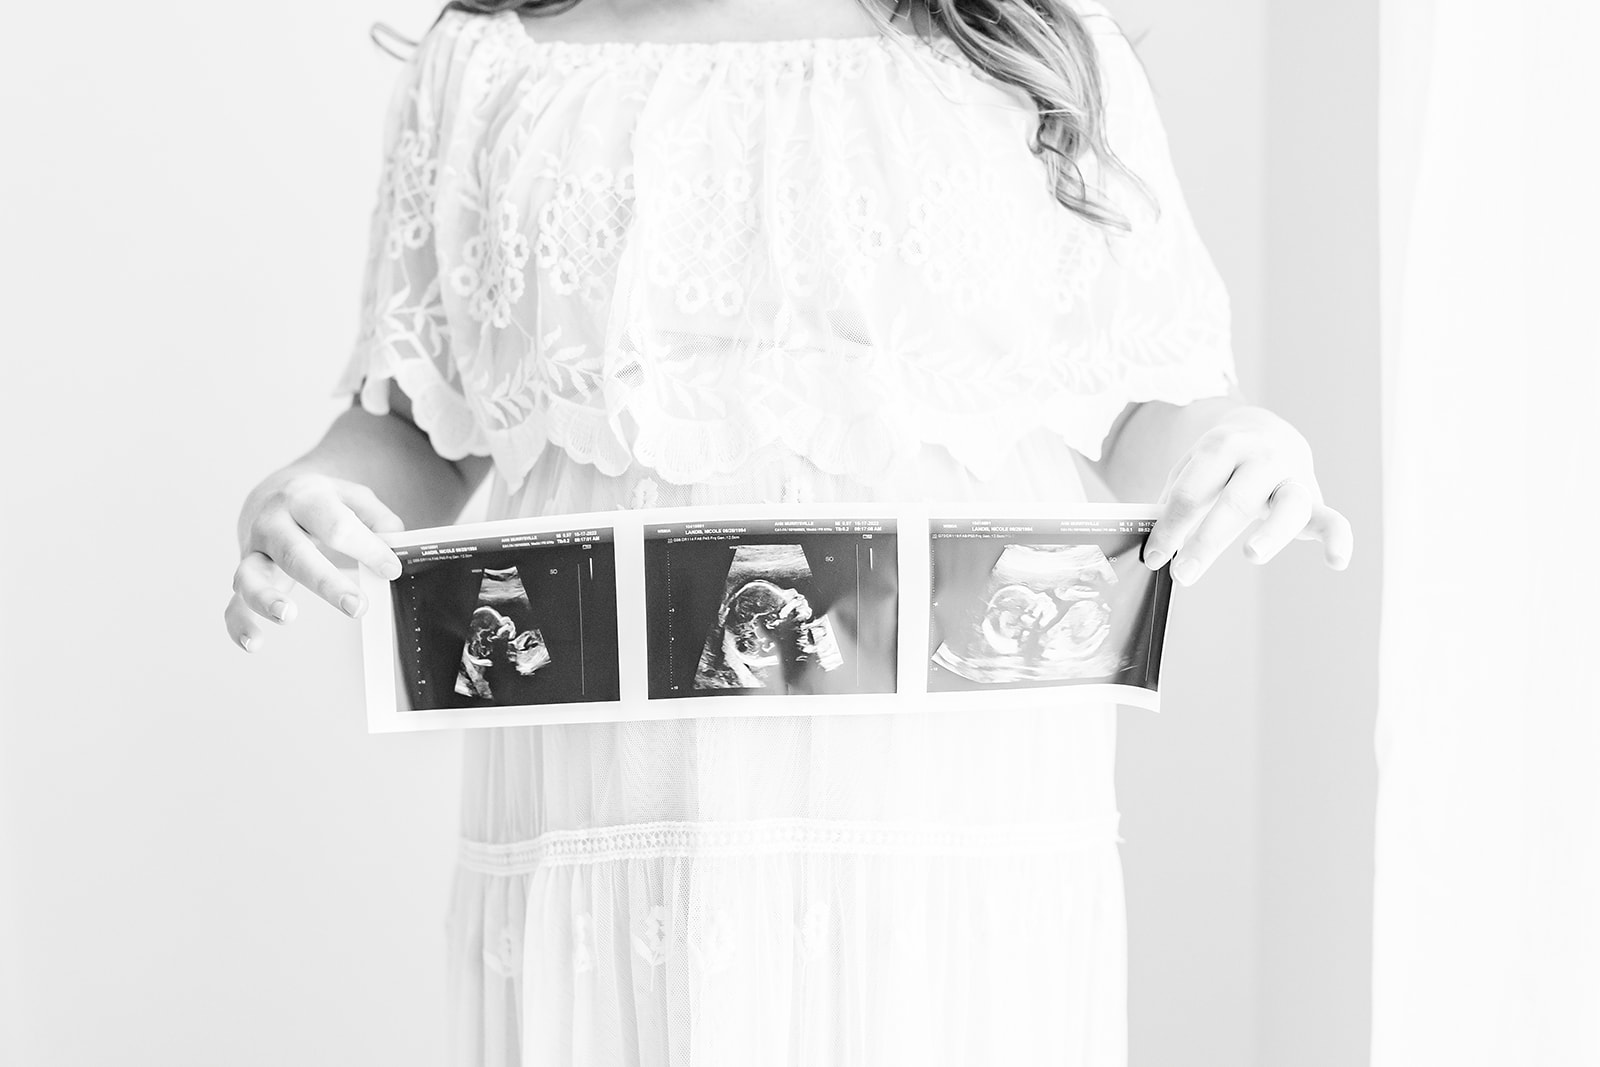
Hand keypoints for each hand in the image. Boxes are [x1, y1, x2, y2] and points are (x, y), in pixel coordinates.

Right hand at [223, 471, 404, 651]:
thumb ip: (379, 520)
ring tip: (289, 616)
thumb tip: (394, 547)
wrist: (276, 495)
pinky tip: (253, 643)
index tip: (391, 570)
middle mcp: (272, 522)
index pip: (337, 525)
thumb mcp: (355, 498)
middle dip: (326, 582)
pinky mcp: (245, 575)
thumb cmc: (324, 503)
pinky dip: (238, 624)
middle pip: (295, 553)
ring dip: (267, 598)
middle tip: (357, 607)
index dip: (367, 549)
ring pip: (251, 575)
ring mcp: (253, 550)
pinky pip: (234, 603)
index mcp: (306, 498)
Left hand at [1143, 406, 1352, 584]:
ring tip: (1251, 554)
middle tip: (1183, 574)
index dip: (1169, 527)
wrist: (1266, 430)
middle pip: (1235, 502)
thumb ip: (1177, 503)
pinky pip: (1333, 518)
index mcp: (1222, 446)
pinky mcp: (1315, 498)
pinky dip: (1338, 539)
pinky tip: (1335, 562)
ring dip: (1271, 532)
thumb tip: (1157, 548)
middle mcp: (1261, 457)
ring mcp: (1292, 477)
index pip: (1192, 492)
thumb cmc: (1220, 462)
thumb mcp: (1193, 469)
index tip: (1153, 557)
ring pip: (1288, 506)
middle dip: (1206, 541)